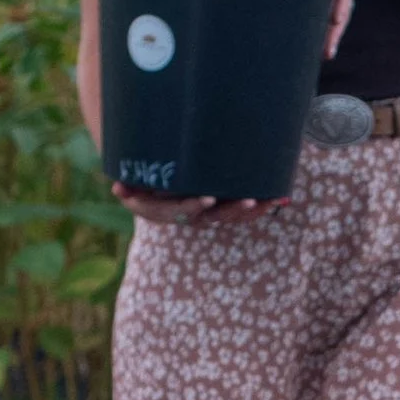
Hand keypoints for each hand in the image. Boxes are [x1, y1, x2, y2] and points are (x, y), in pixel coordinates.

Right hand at [107, 186, 279, 222]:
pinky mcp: (222, 208)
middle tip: (251, 200)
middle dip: (234, 208)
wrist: (152, 190)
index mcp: (169, 212)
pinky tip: (282, 198)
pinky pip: (244, 211)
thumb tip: (117, 187)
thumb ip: (126, 186)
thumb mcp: (130, 185)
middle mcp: (191, 216)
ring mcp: (209, 213)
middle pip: (216, 216)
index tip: (206, 199)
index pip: (182, 212)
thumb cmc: (141, 183)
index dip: (194, 206)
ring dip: (256, 209)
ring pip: (235, 215)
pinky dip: (262, 206)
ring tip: (276, 199)